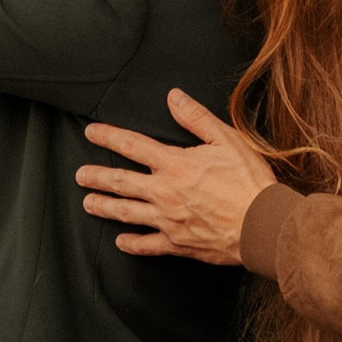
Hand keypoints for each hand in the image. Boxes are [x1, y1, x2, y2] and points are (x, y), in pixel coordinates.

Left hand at [77, 92, 277, 262]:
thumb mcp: (226, 139)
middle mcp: (164, 192)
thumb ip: (196, 118)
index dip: (108, 137)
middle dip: (96, 176)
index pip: (132, 145)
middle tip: (79, 175)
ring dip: (105, 207)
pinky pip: (148, 244)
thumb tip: (174, 97)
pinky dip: (132, 244)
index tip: (91, 133)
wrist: (261, 224)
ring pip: (127, 213)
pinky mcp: (177, 243)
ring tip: (88, 203)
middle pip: (120, 182)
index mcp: (174, 164)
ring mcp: (168, 220)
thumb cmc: (248, 180)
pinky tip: (121, 242)